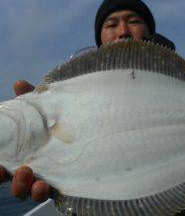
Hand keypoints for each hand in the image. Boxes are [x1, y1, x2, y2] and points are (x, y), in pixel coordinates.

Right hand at [0, 80, 49, 200]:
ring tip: (30, 178)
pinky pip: (47, 193)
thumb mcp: (44, 110)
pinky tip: (43, 186)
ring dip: (22, 188)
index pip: (3, 162)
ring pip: (26, 191)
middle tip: (6, 170)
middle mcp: (30, 165)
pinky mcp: (58, 182)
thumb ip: (31, 99)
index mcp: (21, 150)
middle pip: (11, 180)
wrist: (84, 130)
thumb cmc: (57, 121)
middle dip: (6, 178)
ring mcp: (44, 175)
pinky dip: (40, 192)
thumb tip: (19, 83)